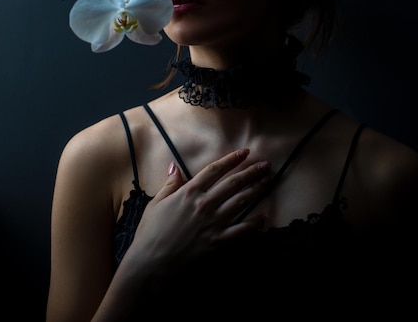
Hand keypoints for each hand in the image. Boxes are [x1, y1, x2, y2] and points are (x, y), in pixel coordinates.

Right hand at [126, 149, 269, 270]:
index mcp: (189, 192)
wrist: (150, 265)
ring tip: (267, 182)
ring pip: (240, 202)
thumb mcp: (156, 204)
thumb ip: (169, 184)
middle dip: (251, 172)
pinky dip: (253, 223)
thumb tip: (175, 166)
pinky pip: (241, 230)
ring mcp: (213, 223)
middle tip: (266, 165)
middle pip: (233, 183)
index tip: (244, 152)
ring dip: (256, 191)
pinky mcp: (218, 243)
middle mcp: (204, 204)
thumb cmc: (150, 234)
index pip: (215, 170)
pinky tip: (263, 217)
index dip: (231, 159)